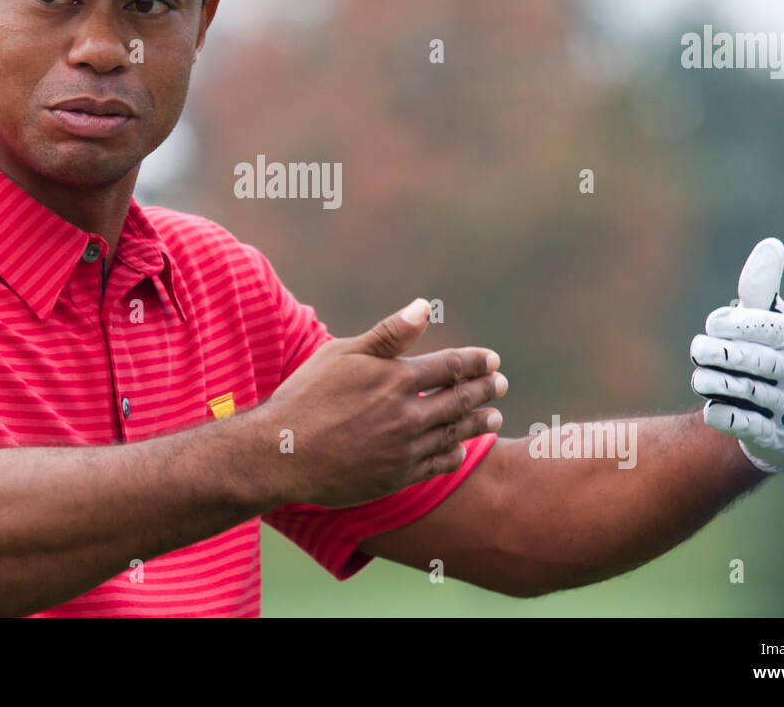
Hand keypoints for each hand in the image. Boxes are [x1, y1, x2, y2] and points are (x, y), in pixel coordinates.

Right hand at [257, 297, 506, 507]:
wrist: (282, 453)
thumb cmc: (307, 395)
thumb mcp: (343, 354)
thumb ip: (388, 334)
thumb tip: (423, 306)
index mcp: (396, 378)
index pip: (452, 366)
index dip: (477, 362)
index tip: (493, 360)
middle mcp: (407, 414)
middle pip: (461, 399)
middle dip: (486, 390)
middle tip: (501, 385)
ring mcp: (404, 448)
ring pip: (454, 434)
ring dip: (478, 423)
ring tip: (494, 417)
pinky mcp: (396, 476)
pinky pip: (436, 465)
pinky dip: (453, 455)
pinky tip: (460, 451)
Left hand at [689, 238, 783, 473]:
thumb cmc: (773, 355)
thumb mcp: (769, 321)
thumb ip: (762, 288)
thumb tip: (771, 244)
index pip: (772, 330)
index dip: (741, 324)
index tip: (713, 322)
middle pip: (763, 363)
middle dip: (726, 355)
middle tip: (696, 349)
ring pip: (755, 394)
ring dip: (722, 384)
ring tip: (698, 379)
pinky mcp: (775, 437)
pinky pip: (753, 428)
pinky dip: (730, 418)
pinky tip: (709, 410)